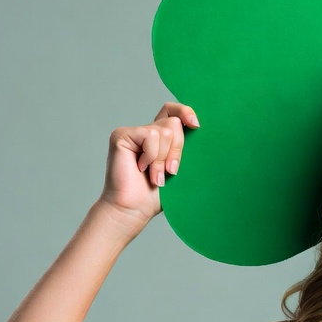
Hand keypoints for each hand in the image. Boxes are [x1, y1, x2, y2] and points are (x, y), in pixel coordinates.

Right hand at [98, 103, 198, 227]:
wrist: (134, 210)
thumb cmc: (156, 195)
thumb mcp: (178, 168)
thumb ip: (185, 149)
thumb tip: (200, 130)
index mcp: (160, 138)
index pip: (172, 111)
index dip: (185, 112)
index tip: (196, 126)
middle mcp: (146, 132)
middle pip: (174, 123)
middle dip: (177, 149)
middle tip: (170, 172)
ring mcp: (133, 133)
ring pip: (164, 131)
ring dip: (163, 158)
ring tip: (155, 176)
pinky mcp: (121, 136)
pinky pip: (150, 136)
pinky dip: (152, 156)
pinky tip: (141, 168)